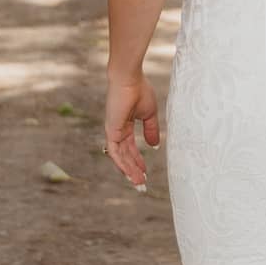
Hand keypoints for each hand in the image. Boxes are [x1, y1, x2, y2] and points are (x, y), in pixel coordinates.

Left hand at [104, 71, 159, 187]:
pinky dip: (123, 163)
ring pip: (120, 157)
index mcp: (125, 125)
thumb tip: (154, 145)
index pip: (130, 148)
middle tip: (141, 184)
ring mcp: (112, 131)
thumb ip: (151, 130)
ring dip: (129, 171)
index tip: (145, 172)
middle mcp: (117, 130)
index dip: (137, 161)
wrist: (129, 79)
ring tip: (139, 183)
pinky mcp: (111, 131)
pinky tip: (131, 173)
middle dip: (133, 170)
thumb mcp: (149, 114)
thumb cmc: (139, 90)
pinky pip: (115, 152)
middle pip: (124, 156)